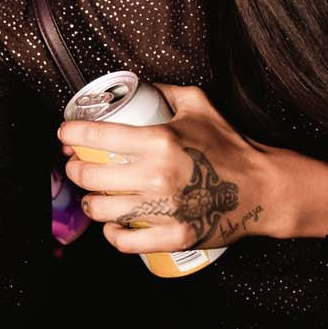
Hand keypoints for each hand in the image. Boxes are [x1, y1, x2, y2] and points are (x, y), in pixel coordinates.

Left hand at [58, 82, 327, 251]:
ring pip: (101, 210)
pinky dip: (111, 235)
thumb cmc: (229, 146)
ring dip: (89, 202)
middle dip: (74, 168)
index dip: (70, 134)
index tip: (65, 134)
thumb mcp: (197, 104)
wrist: (262, 189)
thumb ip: (163, 91)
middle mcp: (157, 175)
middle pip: (89, 175)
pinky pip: (125, 242)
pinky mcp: (173, 236)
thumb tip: (134, 86)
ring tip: (91, 195)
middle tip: (76, 164)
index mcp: (159, 140)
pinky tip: (110, 226)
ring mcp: (164, 209)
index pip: (95, 135)